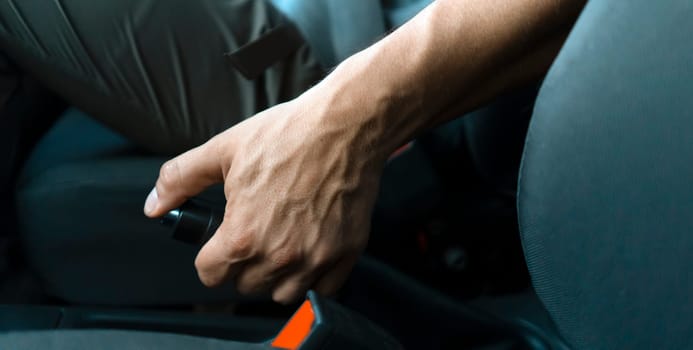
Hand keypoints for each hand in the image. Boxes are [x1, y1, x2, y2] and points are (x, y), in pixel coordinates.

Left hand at [144, 86, 385, 303]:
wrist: (344, 125)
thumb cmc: (288, 134)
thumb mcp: (223, 149)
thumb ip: (181, 179)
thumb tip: (154, 205)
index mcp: (243, 234)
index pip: (210, 275)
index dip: (209, 257)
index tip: (219, 245)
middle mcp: (279, 255)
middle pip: (245, 285)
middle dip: (242, 265)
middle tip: (253, 236)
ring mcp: (315, 258)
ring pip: (281, 293)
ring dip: (275, 276)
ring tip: (279, 246)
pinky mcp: (345, 253)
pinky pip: (322, 288)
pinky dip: (312, 277)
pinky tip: (308, 250)